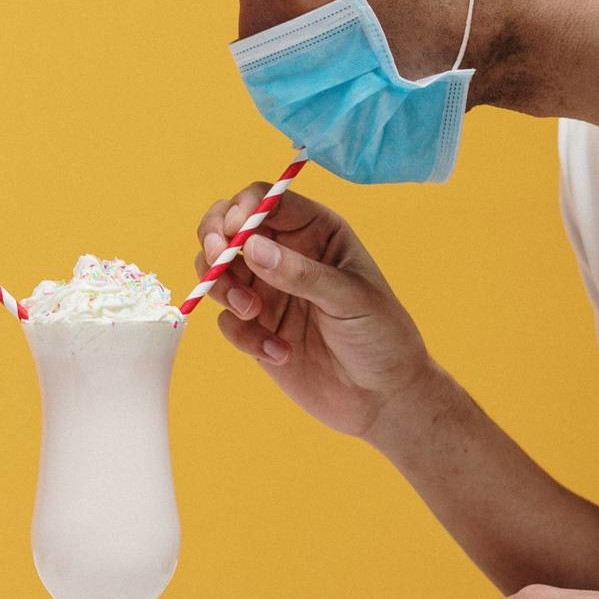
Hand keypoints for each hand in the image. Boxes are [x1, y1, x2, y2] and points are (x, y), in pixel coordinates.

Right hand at [194, 185, 438, 438]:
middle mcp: (286, 254)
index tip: (234, 233)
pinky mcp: (256, 328)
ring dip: (223, 289)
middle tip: (216, 262)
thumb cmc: (382, 336)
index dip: (243, 209)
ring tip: (252, 314)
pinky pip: (226, 320)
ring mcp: (267, 291)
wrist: (383, 398)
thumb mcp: (349, 298)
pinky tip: (279, 352)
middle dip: (214, 241)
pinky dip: (243, 335)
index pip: (267, 200)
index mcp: (316, 232)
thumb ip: (300, 272)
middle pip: (228, 227)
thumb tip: (251, 246)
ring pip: (217, 270)